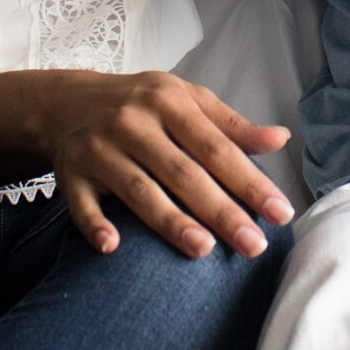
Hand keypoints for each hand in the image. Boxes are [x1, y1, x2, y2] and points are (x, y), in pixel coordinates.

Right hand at [33, 70, 292, 259]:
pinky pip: (81, 203)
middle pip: (182, 172)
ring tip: (203, 249)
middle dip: (221, 211)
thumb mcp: (187, 100)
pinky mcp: (71, 173)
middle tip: (253, 245)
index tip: (281, 213)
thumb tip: (281, 139)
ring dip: (169, 220)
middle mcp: (134, 123)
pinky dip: (94, 224)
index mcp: (169, 102)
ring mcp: (100, 148)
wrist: (68, 102)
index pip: (217, 147)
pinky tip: (112, 247)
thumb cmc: (142, 105)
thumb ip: (232, 125)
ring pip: (138, 189)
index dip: (250, 181)